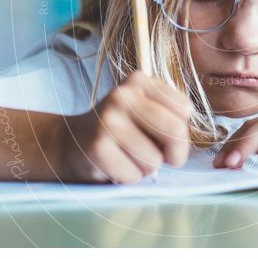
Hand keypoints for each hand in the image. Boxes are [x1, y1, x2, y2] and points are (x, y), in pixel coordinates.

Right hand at [52, 71, 193, 182]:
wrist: (73, 143)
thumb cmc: (122, 131)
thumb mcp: (148, 113)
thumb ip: (172, 120)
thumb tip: (177, 149)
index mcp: (140, 80)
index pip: (184, 109)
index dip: (181, 132)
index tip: (165, 137)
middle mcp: (123, 95)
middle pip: (175, 130)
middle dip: (174, 153)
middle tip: (157, 156)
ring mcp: (108, 119)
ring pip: (154, 159)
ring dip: (145, 167)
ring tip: (127, 156)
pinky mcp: (97, 147)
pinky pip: (134, 175)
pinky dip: (129, 177)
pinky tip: (114, 164)